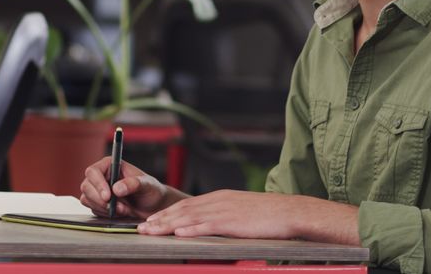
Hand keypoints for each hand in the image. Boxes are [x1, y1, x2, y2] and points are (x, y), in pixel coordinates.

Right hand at [79, 156, 171, 218]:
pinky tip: (119, 213)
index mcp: (111, 165)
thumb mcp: (147, 185)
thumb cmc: (151, 191)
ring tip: (123, 209)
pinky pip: (92, 209)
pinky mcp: (98, 203)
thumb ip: (133, 184)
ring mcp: (99, 190)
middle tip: (117, 207)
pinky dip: (104, 214)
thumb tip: (116, 188)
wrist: (153, 207)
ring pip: (87, 199)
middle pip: (86, 186)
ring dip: (103, 208)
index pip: (93, 171)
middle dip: (100, 200)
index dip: (98, 184)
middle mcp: (102, 176)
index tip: (108, 196)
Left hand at [138, 190, 358, 244]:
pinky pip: (206, 225)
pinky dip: (189, 228)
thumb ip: (224, 216)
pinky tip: (177, 232)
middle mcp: (218, 201)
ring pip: (189, 216)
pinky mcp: (232, 221)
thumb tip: (211, 226)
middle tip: (141, 228)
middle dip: (160, 219)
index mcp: (220, 198)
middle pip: (182, 209)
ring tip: (150, 231)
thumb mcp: (242, 211)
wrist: (290, 212)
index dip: (166, 213)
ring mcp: (224, 210)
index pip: (187, 205)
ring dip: (167, 224)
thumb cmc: (269, 215)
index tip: (151, 221)